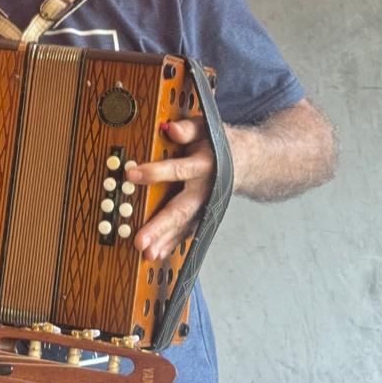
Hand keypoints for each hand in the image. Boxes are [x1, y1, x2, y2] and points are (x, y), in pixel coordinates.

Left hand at [129, 117, 222, 259]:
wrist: (250, 161)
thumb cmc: (220, 142)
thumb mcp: (206, 127)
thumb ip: (187, 128)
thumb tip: (170, 129)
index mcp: (205, 165)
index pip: (179, 169)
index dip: (155, 172)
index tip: (130, 174)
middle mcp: (206, 189)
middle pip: (181, 209)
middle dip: (160, 226)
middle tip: (140, 240)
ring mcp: (205, 205)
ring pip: (183, 226)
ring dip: (164, 241)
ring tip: (146, 253)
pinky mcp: (204, 214)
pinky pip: (187, 231)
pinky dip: (171, 243)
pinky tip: (155, 254)